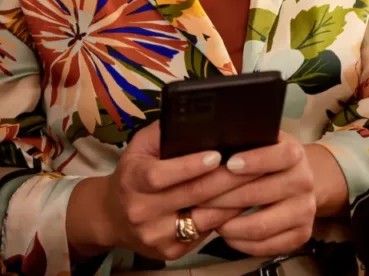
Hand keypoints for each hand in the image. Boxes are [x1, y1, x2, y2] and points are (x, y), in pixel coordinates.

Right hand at [75, 121, 251, 261]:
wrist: (112, 217)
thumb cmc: (135, 172)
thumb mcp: (140, 146)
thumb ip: (164, 131)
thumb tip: (196, 116)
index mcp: (133, 180)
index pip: (160, 175)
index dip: (190, 166)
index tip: (216, 155)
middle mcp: (141, 211)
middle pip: (191, 195)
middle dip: (226, 179)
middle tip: (254, 164)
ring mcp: (155, 235)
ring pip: (204, 218)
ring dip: (233, 200)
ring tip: (255, 182)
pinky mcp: (169, 252)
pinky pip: (204, 234)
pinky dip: (225, 218)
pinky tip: (240, 203)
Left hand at [202, 131, 317, 256]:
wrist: (297, 180)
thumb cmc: (267, 159)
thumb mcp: (261, 142)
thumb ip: (243, 142)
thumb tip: (207, 146)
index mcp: (295, 154)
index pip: (279, 156)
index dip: (254, 160)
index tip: (229, 164)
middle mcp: (305, 181)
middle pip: (260, 193)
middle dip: (222, 197)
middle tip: (197, 198)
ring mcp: (305, 210)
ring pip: (260, 225)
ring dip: (228, 225)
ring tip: (207, 219)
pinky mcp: (302, 234)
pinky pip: (265, 246)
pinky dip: (239, 242)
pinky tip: (225, 232)